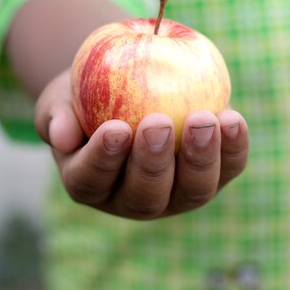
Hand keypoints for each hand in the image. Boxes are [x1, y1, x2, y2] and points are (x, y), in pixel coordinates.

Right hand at [35, 69, 248, 219]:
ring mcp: (174, 194)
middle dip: (153, 164)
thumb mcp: (60, 98)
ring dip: (201, 160)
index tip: (116, 128)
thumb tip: (61, 135)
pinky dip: (233, 149)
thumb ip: (56, 115)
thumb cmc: (84, 94)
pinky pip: (226, 170)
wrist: (123, 89)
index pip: (91, 181)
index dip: (103, 160)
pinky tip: (233, 119)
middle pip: (145, 197)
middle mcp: (131, 200)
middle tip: (159, 123)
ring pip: (191, 193)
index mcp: (89, 183)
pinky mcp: (207, 178)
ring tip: (205, 120)